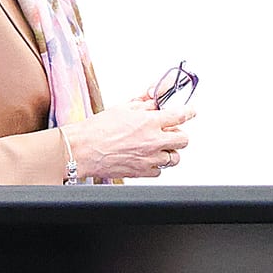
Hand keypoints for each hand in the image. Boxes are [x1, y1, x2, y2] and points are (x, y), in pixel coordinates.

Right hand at [67, 99, 196, 179]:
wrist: (82, 149)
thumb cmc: (96, 130)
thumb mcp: (123, 108)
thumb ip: (144, 104)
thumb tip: (155, 100)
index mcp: (150, 122)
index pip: (181, 115)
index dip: (188, 112)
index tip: (190, 112)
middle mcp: (153, 141)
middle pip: (183, 139)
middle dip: (178, 134)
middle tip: (170, 131)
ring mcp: (150, 159)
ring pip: (174, 158)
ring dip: (169, 151)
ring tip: (157, 146)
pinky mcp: (142, 172)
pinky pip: (160, 171)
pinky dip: (156, 165)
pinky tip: (146, 158)